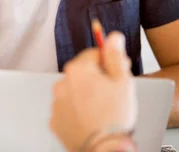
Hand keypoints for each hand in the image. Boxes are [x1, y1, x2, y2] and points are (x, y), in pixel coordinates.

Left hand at [50, 32, 136, 151]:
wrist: (103, 149)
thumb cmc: (114, 117)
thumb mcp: (123, 81)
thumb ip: (115, 55)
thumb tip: (113, 37)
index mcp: (78, 69)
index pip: (94, 54)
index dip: (108, 63)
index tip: (116, 73)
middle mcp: (62, 83)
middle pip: (83, 73)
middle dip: (97, 79)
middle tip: (113, 94)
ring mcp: (56, 102)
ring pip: (74, 91)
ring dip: (86, 95)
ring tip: (102, 110)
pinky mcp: (55, 119)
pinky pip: (68, 109)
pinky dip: (78, 112)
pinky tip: (91, 119)